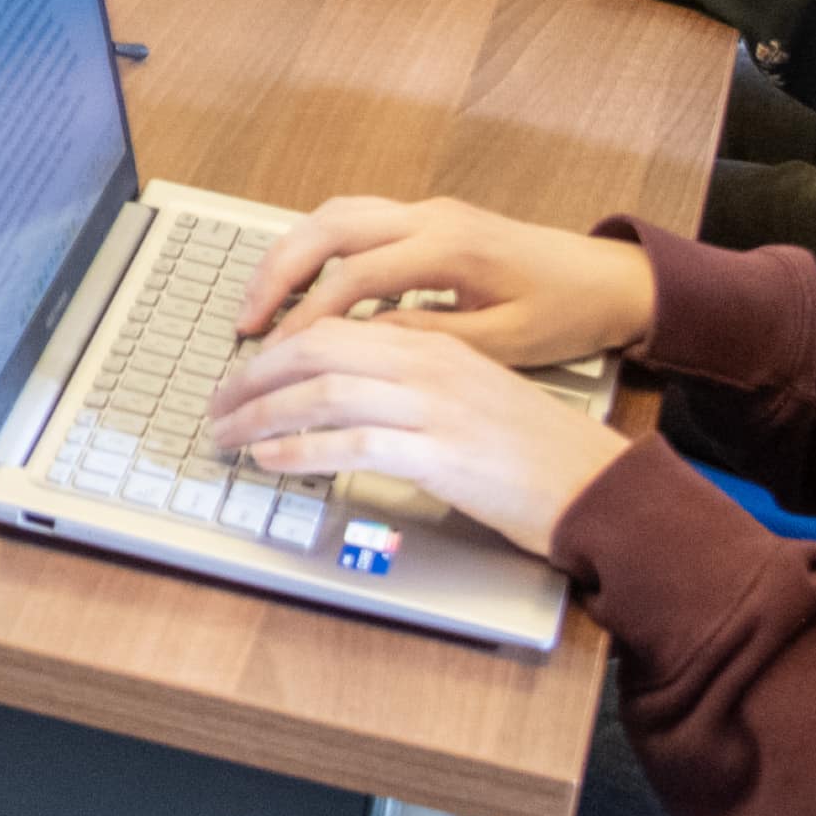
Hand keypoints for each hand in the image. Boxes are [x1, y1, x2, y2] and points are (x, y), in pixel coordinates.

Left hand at [201, 321, 636, 558]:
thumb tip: (343, 396)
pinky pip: (351, 444)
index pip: (334, 329)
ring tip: (229, 437)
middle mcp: (430, 365)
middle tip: (217, 405)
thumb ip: (411, 384)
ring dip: (261, 416)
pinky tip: (271, 462)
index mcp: (435, 345)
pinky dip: (300, 451)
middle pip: (317, 350)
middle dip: (253, 377)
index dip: (275, 350)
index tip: (241, 376)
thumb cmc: (536, 451)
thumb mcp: (470, 396)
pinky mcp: (442, 455)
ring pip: (324, 393)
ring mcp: (436, 408)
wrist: (598, 486)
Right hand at [222, 197, 660, 370]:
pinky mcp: (429, 217)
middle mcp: (431, 217)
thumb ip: (430, 340)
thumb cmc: (566, 313)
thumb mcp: (504, 342)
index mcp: (451, 248)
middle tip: (244, 324)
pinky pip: (354, 219)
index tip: (276, 356)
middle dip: (278, 274)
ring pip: (335, 215)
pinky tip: (302, 285)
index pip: (355, 276)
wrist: (610, 278)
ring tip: (259, 305)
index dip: (309, 317)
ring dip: (290, 256)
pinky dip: (317, 247)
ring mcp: (428, 210)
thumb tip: (361, 345)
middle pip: (329, 228)